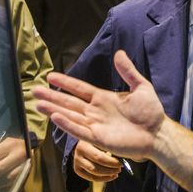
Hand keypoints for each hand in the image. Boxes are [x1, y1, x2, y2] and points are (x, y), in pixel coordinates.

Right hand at [34, 50, 165, 160]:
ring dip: (54, 110)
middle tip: (34, 91)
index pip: (79, 89)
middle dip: (52, 96)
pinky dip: (67, 124)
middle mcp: (96, 111)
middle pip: (69, 102)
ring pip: (70, 116)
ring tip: (38, 104)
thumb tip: (119, 53)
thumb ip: (128, 71)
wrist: (158, 133)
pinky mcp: (98, 138)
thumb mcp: (141, 87)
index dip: (65, 82)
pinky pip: (79, 131)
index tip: (50, 76)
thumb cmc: (151, 112)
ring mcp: (96, 125)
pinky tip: (55, 117)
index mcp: (103, 98)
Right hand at [73, 140, 121, 182]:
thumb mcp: (103, 138)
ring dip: (107, 174)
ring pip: (93, 172)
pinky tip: (111, 176)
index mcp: (85, 142)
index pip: (99, 157)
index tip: (122, 163)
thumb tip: (124, 156)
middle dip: (110, 169)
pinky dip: (103, 179)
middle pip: (96, 166)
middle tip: (120, 168)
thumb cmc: (100, 138)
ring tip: (117, 172)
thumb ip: (110, 145)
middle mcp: (79, 152)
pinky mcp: (77, 169)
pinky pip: (91, 178)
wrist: (87, 140)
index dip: (111, 162)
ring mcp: (77, 161)